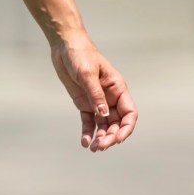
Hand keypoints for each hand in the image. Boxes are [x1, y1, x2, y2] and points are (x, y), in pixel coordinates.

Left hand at [50, 33, 136, 152]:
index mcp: (118, 88)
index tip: (118, 139)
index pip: (129, 113)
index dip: (127, 128)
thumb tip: (103, 115)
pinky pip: (89, 122)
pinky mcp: (84, 103)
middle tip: (100, 146)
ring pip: (104, 125)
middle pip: (117, 123)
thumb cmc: (80, 55)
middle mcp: (111, 97)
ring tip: (93, 148)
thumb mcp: (87, 74)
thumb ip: (95, 95)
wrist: (64, 46)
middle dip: (111, 136)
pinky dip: (88, 132)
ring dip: (100, 137)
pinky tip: (84, 142)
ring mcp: (98, 101)